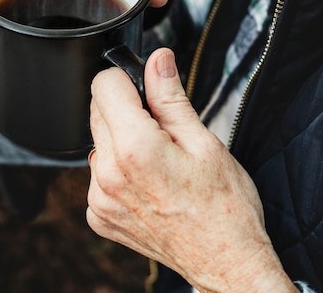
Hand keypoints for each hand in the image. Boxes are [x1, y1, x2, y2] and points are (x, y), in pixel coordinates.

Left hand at [87, 48, 296, 292]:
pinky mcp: (99, 216)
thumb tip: (158, 60)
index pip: (104, 84)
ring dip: (122, 141)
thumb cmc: (224, 207)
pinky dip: (118, 171)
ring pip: (99, 143)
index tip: (148, 89)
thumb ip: (170, 97)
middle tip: (164, 132)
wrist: (224, 260)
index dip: (128, 79)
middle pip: (98, 111)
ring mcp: (100, 199)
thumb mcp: (204, 141)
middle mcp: (108, 174)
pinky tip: (148, 183)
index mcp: (135, 148)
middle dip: (127, 110)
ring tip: (160, 162)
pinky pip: (99, 175)